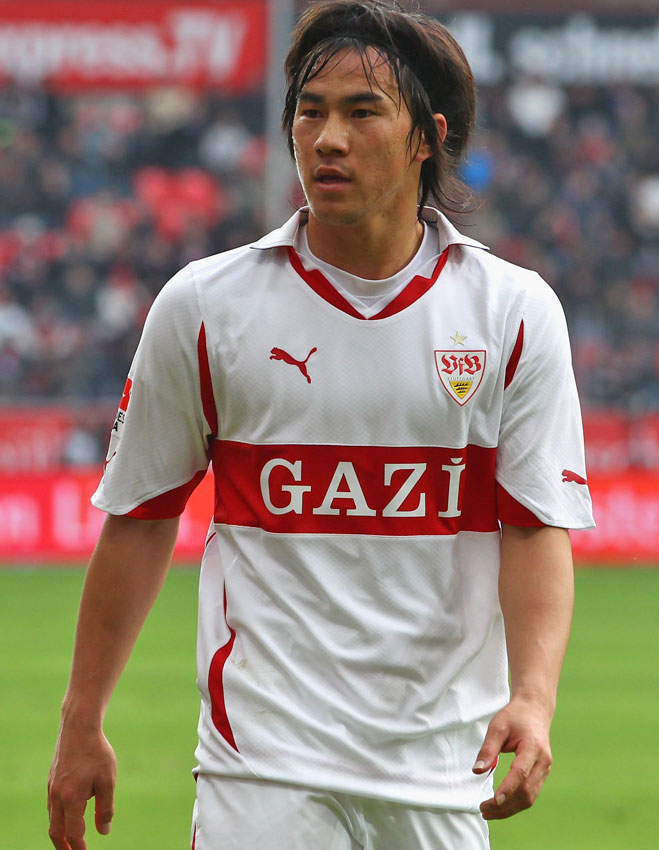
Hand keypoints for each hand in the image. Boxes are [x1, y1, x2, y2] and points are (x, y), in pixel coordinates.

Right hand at [48, 722, 116, 849]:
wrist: (79, 727)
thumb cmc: (97, 753)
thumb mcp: (108, 780)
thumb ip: (106, 808)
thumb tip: (104, 831)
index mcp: (71, 798)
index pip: (74, 832)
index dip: (80, 846)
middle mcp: (57, 796)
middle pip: (56, 832)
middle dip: (64, 847)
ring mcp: (52, 788)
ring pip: (53, 819)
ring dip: (60, 833)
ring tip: (71, 841)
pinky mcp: (51, 780)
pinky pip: (52, 807)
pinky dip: (58, 818)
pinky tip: (68, 818)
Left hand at [473, 694, 552, 819]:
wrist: (535, 711)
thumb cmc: (515, 717)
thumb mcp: (497, 727)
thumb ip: (488, 749)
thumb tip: (477, 771)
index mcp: (533, 747)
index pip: (520, 773)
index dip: (507, 788)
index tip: (493, 801)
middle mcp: (543, 761)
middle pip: (526, 791)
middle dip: (505, 805)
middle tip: (483, 810)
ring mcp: (545, 769)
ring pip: (530, 797)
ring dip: (510, 809)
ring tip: (489, 812)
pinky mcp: (542, 774)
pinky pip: (531, 794)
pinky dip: (516, 803)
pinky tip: (501, 806)